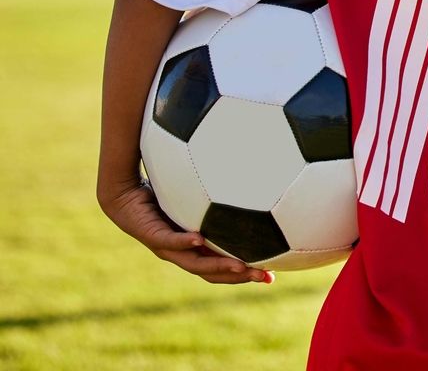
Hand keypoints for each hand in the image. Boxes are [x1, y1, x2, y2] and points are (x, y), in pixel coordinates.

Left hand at [98, 178, 271, 284]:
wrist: (123, 195)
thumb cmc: (162, 193)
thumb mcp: (198, 199)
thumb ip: (219, 199)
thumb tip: (251, 185)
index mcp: (193, 249)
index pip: (222, 268)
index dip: (245, 274)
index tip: (271, 276)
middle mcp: (181, 253)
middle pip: (212, 273)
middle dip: (239, 276)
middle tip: (264, 277)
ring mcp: (166, 247)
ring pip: (193, 263)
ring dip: (217, 265)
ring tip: (240, 266)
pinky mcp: (151, 235)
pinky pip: (170, 240)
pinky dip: (185, 241)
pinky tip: (200, 238)